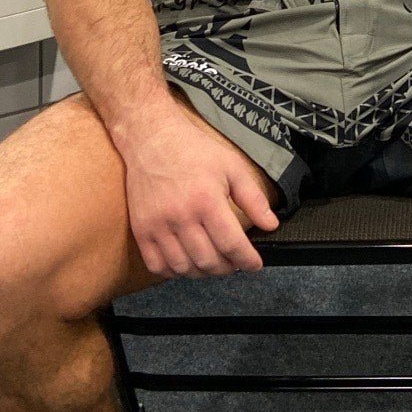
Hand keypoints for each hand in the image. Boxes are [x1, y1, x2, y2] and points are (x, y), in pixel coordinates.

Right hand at [120, 98, 280, 277]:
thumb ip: (253, 199)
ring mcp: (157, 225)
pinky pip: (157, 265)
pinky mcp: (140, 229)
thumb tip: (271, 225)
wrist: (152, 139)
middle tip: (234, 262)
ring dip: (202, 272)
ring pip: (183, 268)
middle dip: (227, 268)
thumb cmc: (194, 151)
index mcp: (207, 199)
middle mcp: (181, 216)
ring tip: (213, 262)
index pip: (231, 244)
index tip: (255, 264)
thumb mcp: (232, 167)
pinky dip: (173, 272)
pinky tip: (186, 262)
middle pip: (208, 260)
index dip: (247, 260)